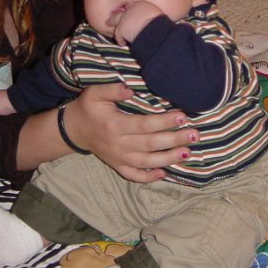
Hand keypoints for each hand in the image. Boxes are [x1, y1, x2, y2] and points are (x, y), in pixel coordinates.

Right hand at [63, 83, 197, 182]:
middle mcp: (119, 144)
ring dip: (168, 158)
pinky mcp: (117, 166)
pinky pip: (134, 176)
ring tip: (187, 153)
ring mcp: (118, 158)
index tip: (182, 116)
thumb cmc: (88, 108)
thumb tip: (131, 89)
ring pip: (147, 162)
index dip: (164, 121)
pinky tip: (164, 173)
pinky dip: (149, 178)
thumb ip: (112, 90)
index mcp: (115, 125)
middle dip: (175, 140)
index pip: (144, 124)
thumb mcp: (95, 93)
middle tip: (195, 135)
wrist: (73, 130)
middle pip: (151, 144)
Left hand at [113, 0, 161, 45]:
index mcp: (142, 4)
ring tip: (109, 23)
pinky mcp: (121, 28)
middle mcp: (132, 9)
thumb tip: (155, 22)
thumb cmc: (160, 23)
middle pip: (122, 11)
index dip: (130, 9)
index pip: (132, 5)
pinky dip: (120, 39)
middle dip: (118, 13)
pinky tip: (122, 43)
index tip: (129, 11)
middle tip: (113, 15)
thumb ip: (152, 17)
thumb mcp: (158, 16)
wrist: (154, 29)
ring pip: (116, 20)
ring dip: (113, 22)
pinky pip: (118, 35)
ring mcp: (125, 18)